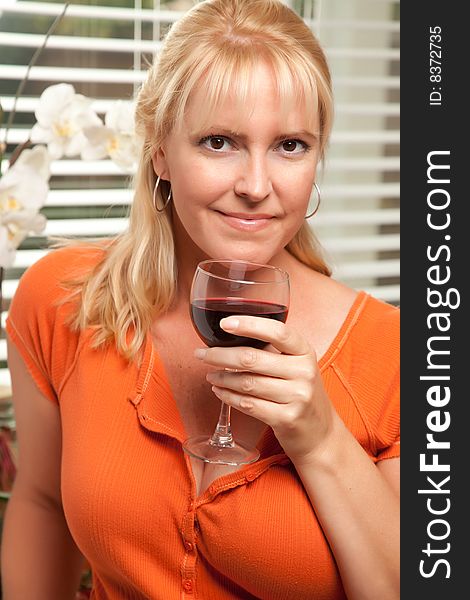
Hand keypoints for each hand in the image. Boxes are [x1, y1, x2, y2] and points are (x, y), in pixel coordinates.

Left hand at [194, 315, 336, 463]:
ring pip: (247, 382)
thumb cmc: (300, 393)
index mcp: (305, 352)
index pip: (277, 331)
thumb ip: (272, 351)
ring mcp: (297, 396)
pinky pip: (248, 404)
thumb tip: (231, 337)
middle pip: (252, 359)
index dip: (249, 325)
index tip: (225, 323)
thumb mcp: (296, 366)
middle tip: (202, 354)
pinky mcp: (286, 418)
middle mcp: (304, 372)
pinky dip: (228, 396)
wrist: (321, 433)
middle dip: (220, 355)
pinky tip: (219, 391)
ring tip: (210, 375)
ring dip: (222, 378)